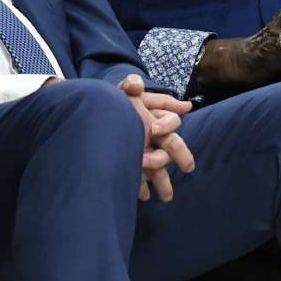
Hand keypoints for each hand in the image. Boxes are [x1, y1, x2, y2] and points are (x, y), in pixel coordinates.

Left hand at [118, 75, 194, 201]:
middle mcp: (155, 137)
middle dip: (180, 155)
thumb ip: (129, 86)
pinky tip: (142, 196)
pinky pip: (140, 179)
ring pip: (159, 168)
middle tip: (188, 166)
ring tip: (167, 195)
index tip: (155, 129)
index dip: (167, 124)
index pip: (171, 121)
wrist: (92, 118)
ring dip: (163, 180)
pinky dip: (141, 187)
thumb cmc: (112, 103)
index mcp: (156, 119)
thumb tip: (136, 84)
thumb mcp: (120, 93)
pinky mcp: (132, 166)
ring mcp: (145, 153)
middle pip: (172, 146)